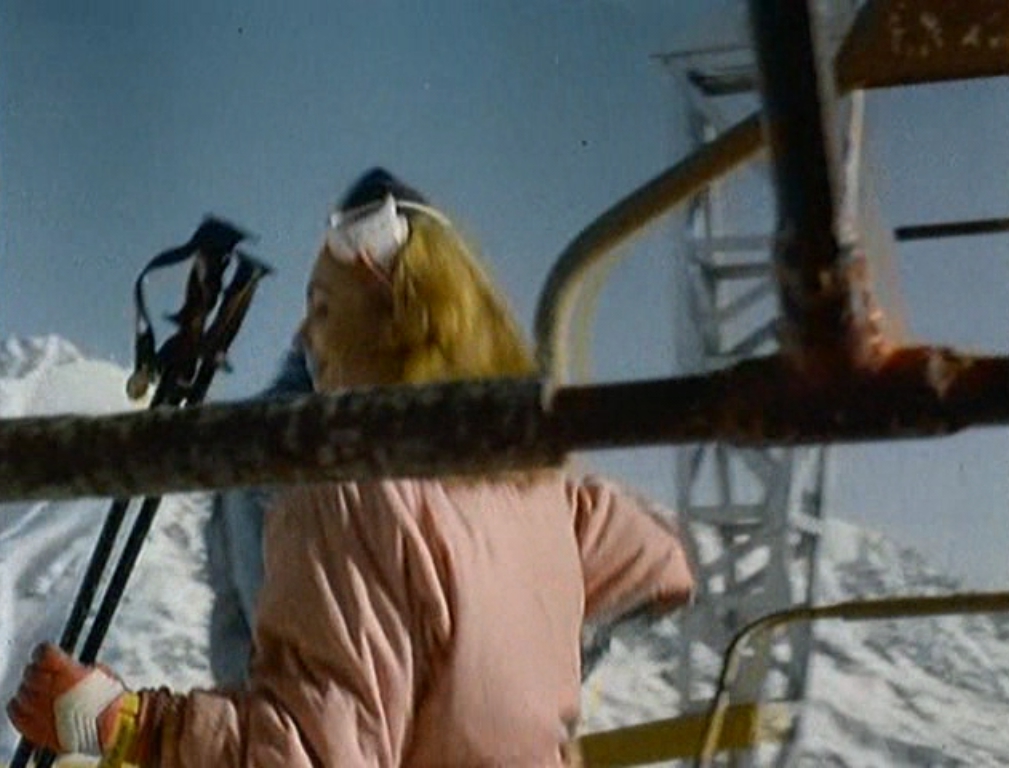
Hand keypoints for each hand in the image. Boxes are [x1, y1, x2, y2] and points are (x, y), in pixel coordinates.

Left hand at [6, 644, 124, 755]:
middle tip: (45, 675)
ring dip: (29, 690)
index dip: (44, 652)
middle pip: (30, 672)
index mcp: (66, 672)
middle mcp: (48, 688)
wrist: (110, 731)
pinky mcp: (33, 726)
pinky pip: (15, 712)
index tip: (47, 653)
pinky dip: (19, 707)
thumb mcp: (100, 674)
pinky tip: (29, 706)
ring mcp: (38, 708)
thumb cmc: (111, 701)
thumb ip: (78, 669)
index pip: (43, 653)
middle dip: (37, 671)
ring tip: (40, 693)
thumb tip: (70, 669)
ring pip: (22, 692)